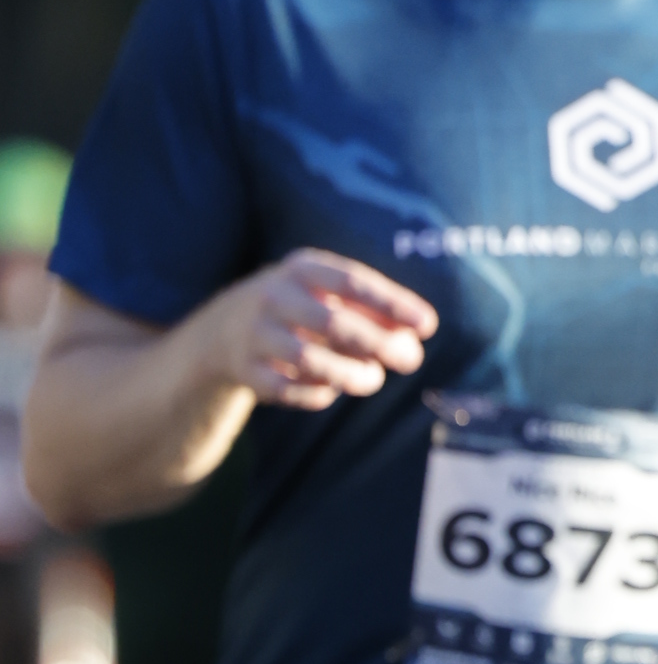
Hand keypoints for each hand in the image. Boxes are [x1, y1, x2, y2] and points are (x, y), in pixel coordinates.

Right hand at [203, 249, 436, 410]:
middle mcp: (274, 296)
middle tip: (410, 360)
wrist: (223, 330)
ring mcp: (255, 333)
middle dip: (378, 344)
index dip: (392, 303)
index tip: (427, 324)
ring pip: (309, 360)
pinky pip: (288, 389)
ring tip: (373, 379)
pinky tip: (331, 391)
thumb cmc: (301, 310)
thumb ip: (374, 312)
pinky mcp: (245, 370)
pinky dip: (317, 394)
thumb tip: (415, 336)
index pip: (352, 281)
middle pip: (334, 322)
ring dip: (352, 375)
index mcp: (301, 269)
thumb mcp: (330, 297)